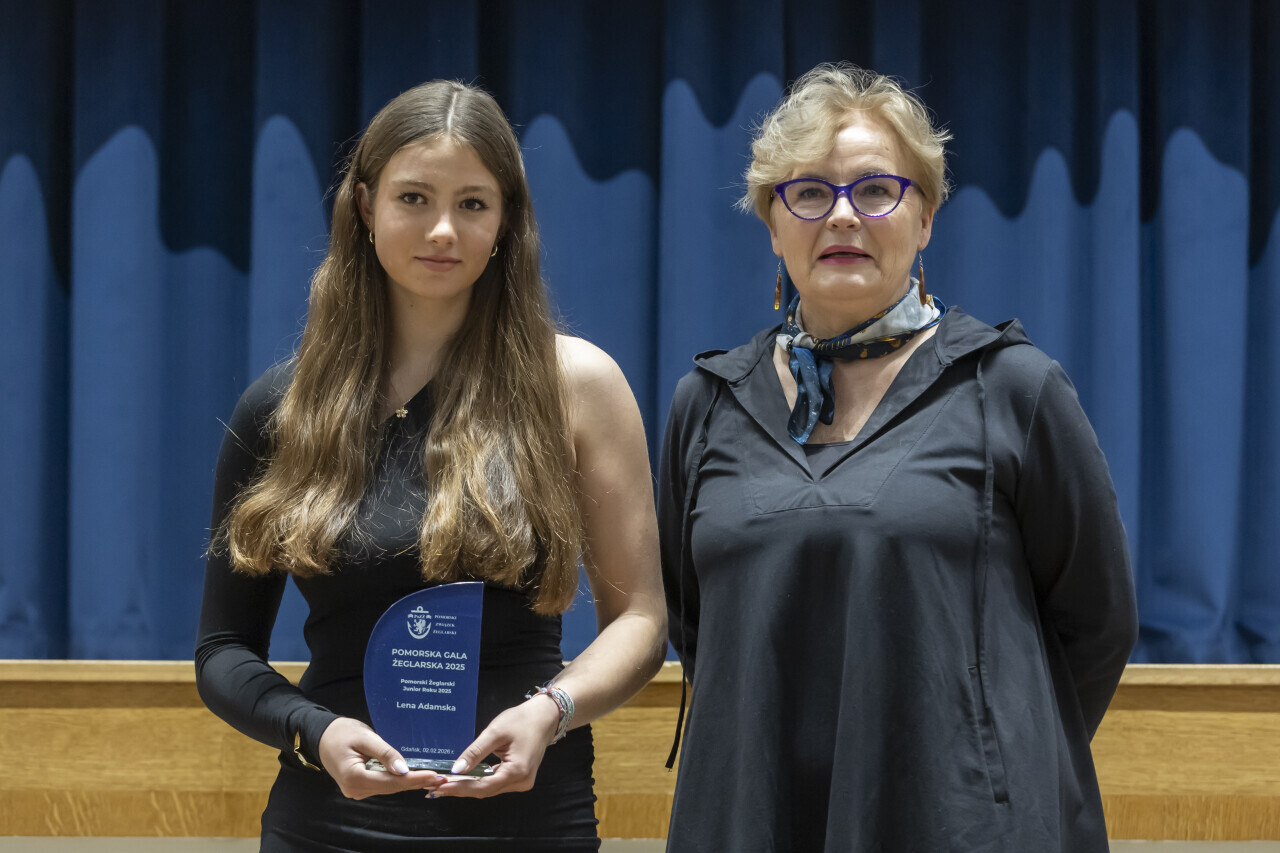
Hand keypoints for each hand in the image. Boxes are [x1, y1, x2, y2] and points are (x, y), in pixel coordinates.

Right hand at [316, 716, 445, 799]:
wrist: (322, 736)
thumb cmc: (342, 732)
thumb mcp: (365, 738)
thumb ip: (385, 753)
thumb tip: (404, 770)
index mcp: (354, 778)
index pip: (390, 782)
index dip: (413, 779)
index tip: (433, 775)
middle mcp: (354, 789)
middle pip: (392, 788)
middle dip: (417, 783)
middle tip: (441, 778)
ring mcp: (357, 790)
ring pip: (389, 788)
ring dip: (411, 783)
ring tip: (434, 778)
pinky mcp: (360, 786)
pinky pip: (384, 785)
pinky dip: (400, 781)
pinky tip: (416, 777)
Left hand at [431, 695, 561, 798]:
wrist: (545, 716)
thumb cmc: (522, 720)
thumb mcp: (496, 732)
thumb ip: (475, 752)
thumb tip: (456, 770)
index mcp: (517, 771)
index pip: (483, 786)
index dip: (460, 788)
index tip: (440, 787)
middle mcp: (521, 782)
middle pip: (485, 791)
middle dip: (460, 789)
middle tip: (435, 788)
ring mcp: (522, 782)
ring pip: (489, 789)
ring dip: (467, 787)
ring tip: (444, 785)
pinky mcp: (520, 778)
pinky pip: (495, 783)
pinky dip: (478, 782)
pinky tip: (463, 779)